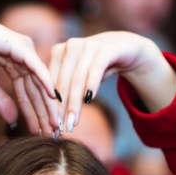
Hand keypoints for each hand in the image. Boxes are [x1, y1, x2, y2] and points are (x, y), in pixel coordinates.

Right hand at [0, 7, 59, 136]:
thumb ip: (0, 101)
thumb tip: (13, 121)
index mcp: (15, 63)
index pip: (28, 92)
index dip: (34, 112)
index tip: (40, 131)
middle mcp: (24, 56)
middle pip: (37, 89)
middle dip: (44, 112)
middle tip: (52, 132)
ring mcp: (25, 50)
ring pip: (40, 81)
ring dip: (48, 103)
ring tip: (54, 122)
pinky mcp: (21, 47)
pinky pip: (37, 68)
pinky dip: (46, 82)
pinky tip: (53, 98)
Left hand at [48, 32, 175, 133]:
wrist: (125, 48)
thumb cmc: (97, 67)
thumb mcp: (81, 78)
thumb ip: (67, 92)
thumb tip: (53, 119)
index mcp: (58, 52)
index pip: (51, 82)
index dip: (50, 105)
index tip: (51, 125)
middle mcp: (71, 46)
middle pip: (63, 83)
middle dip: (61, 108)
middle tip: (60, 129)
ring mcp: (88, 45)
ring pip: (78, 78)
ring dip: (75, 103)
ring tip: (73, 122)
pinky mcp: (106, 49)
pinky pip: (96, 68)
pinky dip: (91, 84)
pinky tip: (89, 100)